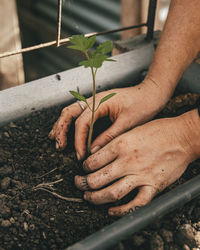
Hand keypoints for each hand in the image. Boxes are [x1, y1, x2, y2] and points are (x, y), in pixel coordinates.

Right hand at [49, 78, 167, 158]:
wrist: (152, 93)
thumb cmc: (143, 104)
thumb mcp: (127, 123)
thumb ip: (109, 136)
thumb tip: (93, 151)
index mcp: (101, 101)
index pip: (82, 122)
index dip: (79, 140)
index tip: (81, 155)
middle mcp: (94, 99)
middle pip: (70, 113)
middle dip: (61, 130)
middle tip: (59, 146)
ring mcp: (94, 101)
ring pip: (71, 112)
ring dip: (62, 125)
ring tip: (56, 139)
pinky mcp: (97, 106)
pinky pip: (79, 114)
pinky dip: (71, 123)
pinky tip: (68, 132)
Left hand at [75, 110, 198, 215]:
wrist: (183, 136)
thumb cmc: (158, 130)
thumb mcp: (131, 130)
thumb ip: (115, 142)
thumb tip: (97, 153)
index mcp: (121, 145)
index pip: (93, 161)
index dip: (84, 167)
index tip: (83, 169)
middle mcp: (128, 161)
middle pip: (97, 178)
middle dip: (82, 183)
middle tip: (79, 183)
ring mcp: (141, 175)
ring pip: (111, 193)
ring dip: (95, 198)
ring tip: (88, 197)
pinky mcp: (154, 186)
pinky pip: (135, 203)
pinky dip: (121, 210)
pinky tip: (111, 210)